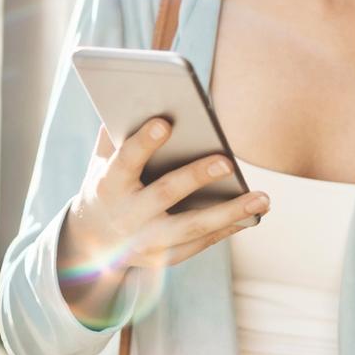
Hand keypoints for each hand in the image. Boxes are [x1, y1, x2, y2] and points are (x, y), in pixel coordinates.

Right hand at [59, 117, 269, 274]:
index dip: (144, 142)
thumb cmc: (107, 187)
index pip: (126, 161)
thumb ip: (117, 134)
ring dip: (229, 212)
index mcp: (109, 185)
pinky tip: (253, 214)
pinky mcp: (164, 258)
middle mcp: (127, 215)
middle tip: (227, 160)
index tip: (165, 121)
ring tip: (263, 198)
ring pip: (191, 226)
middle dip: (196, 177)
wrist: (91, 243)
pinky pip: (201, 242)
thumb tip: (140, 96)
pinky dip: (227, 228)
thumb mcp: (101, 162)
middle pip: (165, 193)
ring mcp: (146, 241)